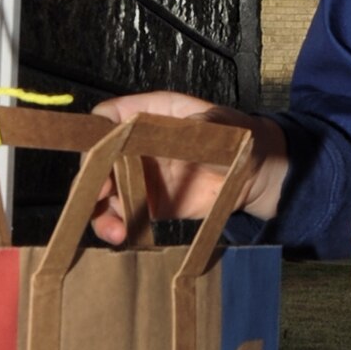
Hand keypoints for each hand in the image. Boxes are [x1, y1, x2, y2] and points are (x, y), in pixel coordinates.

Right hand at [89, 90, 288, 244]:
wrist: (258, 173)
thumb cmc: (236, 136)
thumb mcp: (215, 124)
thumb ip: (185, 130)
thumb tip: (159, 137)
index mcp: (148, 114)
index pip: (108, 117)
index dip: (97, 132)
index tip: (98, 152)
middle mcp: (136, 145)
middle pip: (98, 157)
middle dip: (93, 176)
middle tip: (100, 193)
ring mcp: (142, 176)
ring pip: (106, 190)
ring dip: (100, 208)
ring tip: (112, 228)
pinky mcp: (152, 204)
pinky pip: (125, 214)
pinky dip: (117, 225)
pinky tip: (121, 235)